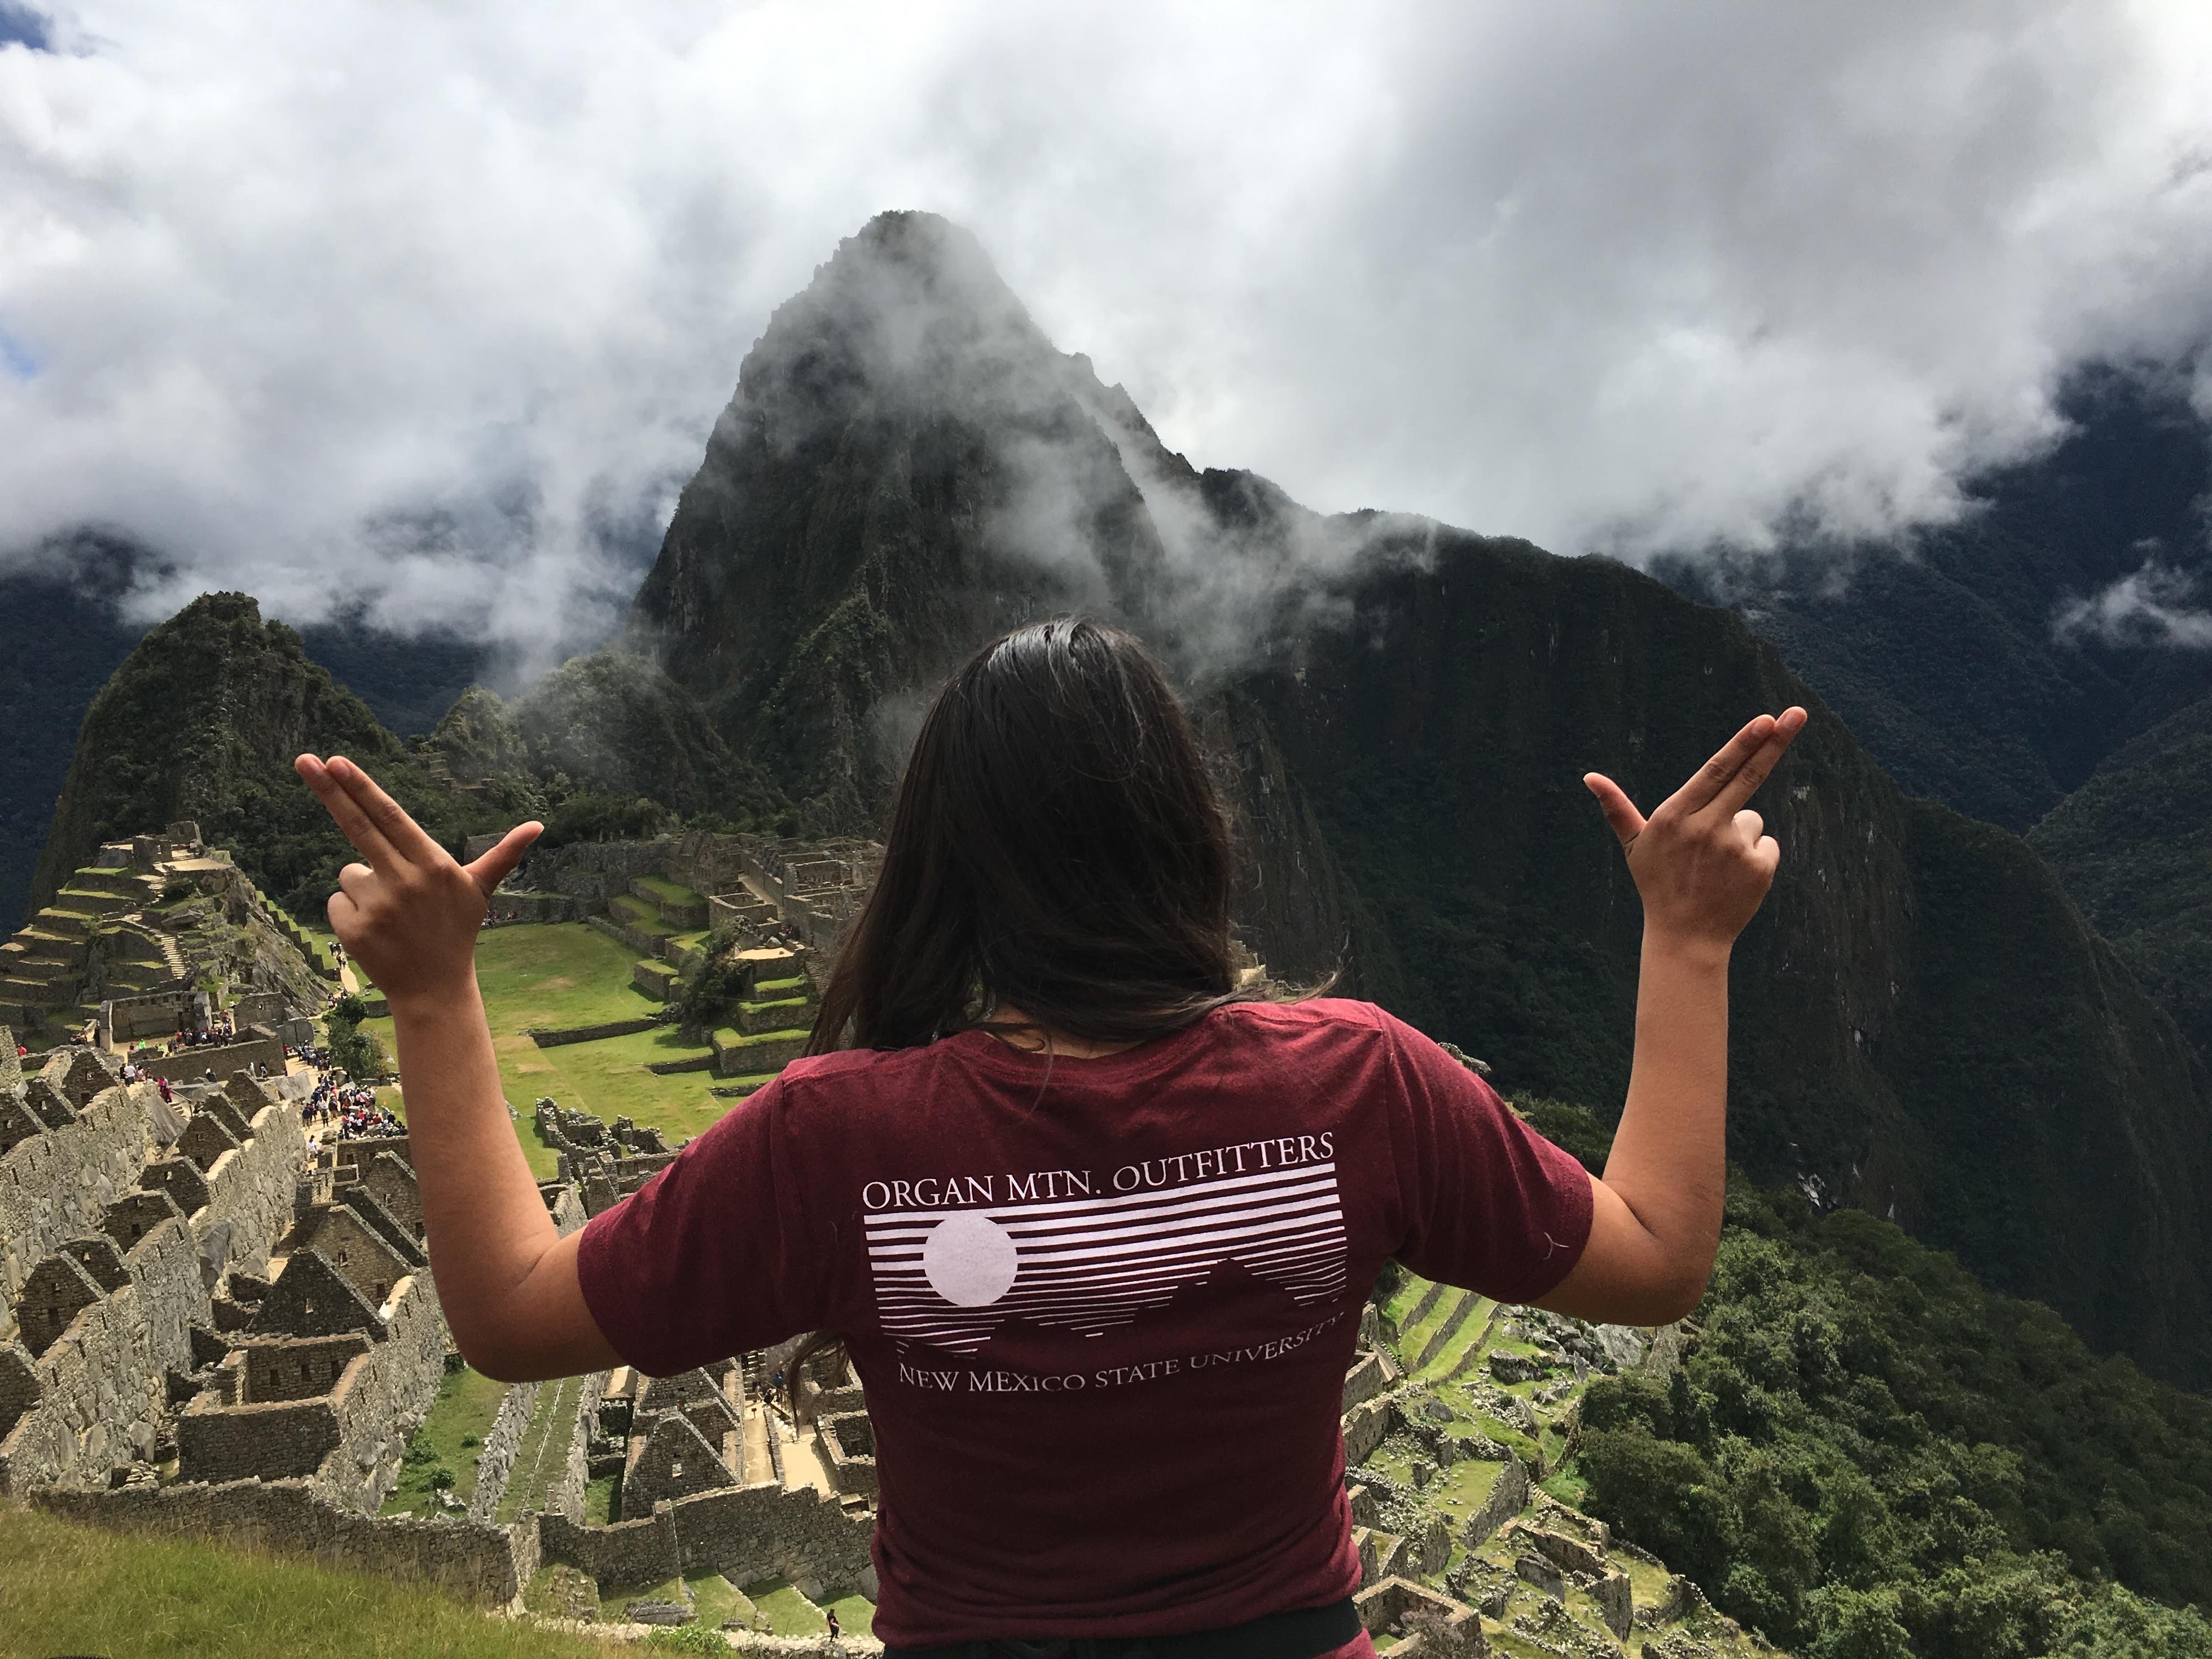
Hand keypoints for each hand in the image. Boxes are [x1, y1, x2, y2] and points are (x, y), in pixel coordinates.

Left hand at [294, 754, 541, 1006]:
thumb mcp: (480, 890)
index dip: (362, 788)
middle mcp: (405, 881)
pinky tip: (376, 930)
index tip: (337, 762)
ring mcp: (378, 907)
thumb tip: (539, 825)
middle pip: (358, 826)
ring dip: (362, 887)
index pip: (390, 816)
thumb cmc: (456, 930)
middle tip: (305, 760)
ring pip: (348, 873)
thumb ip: (504, 854)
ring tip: (392, 913)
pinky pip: (337, 902)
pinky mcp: (354, 931)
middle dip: (329, 790)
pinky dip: (350, 913)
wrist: (435, 989)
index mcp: (433, 864)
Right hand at [1583, 707, 1806, 956]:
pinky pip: (1766, 846)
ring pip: (1752, 820)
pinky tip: (1732, 877)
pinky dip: (1754, 858)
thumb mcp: (1635, 846)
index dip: (1742, 742)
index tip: (1766, 720)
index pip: (1716, 770)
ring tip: (1715, 864)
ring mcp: (1735, 849)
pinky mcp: (1759, 869)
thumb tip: (1589, 778)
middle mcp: (1706, 828)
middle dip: (1775, 742)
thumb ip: (1617, 808)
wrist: (1685, 938)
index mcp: (1675, 816)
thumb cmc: (1658, 884)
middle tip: (1796, 713)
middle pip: (1748, 776)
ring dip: (1740, 834)